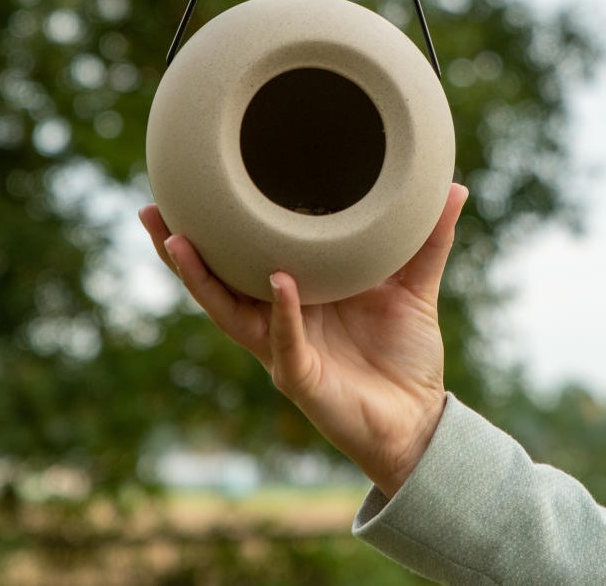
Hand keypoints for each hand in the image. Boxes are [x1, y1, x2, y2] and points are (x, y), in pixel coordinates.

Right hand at [139, 183, 467, 496]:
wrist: (420, 420)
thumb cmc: (405, 354)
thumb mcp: (414, 287)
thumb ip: (427, 240)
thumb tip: (454, 186)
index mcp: (293, 295)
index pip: (241, 258)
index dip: (213, 229)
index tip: (190, 186)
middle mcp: (276, 319)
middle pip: (213, 281)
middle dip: (179, 250)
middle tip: (152, 209)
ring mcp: (282, 348)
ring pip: (227, 311)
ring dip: (200, 278)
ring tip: (178, 238)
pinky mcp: (301, 378)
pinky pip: (284, 341)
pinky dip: (281, 311)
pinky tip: (278, 281)